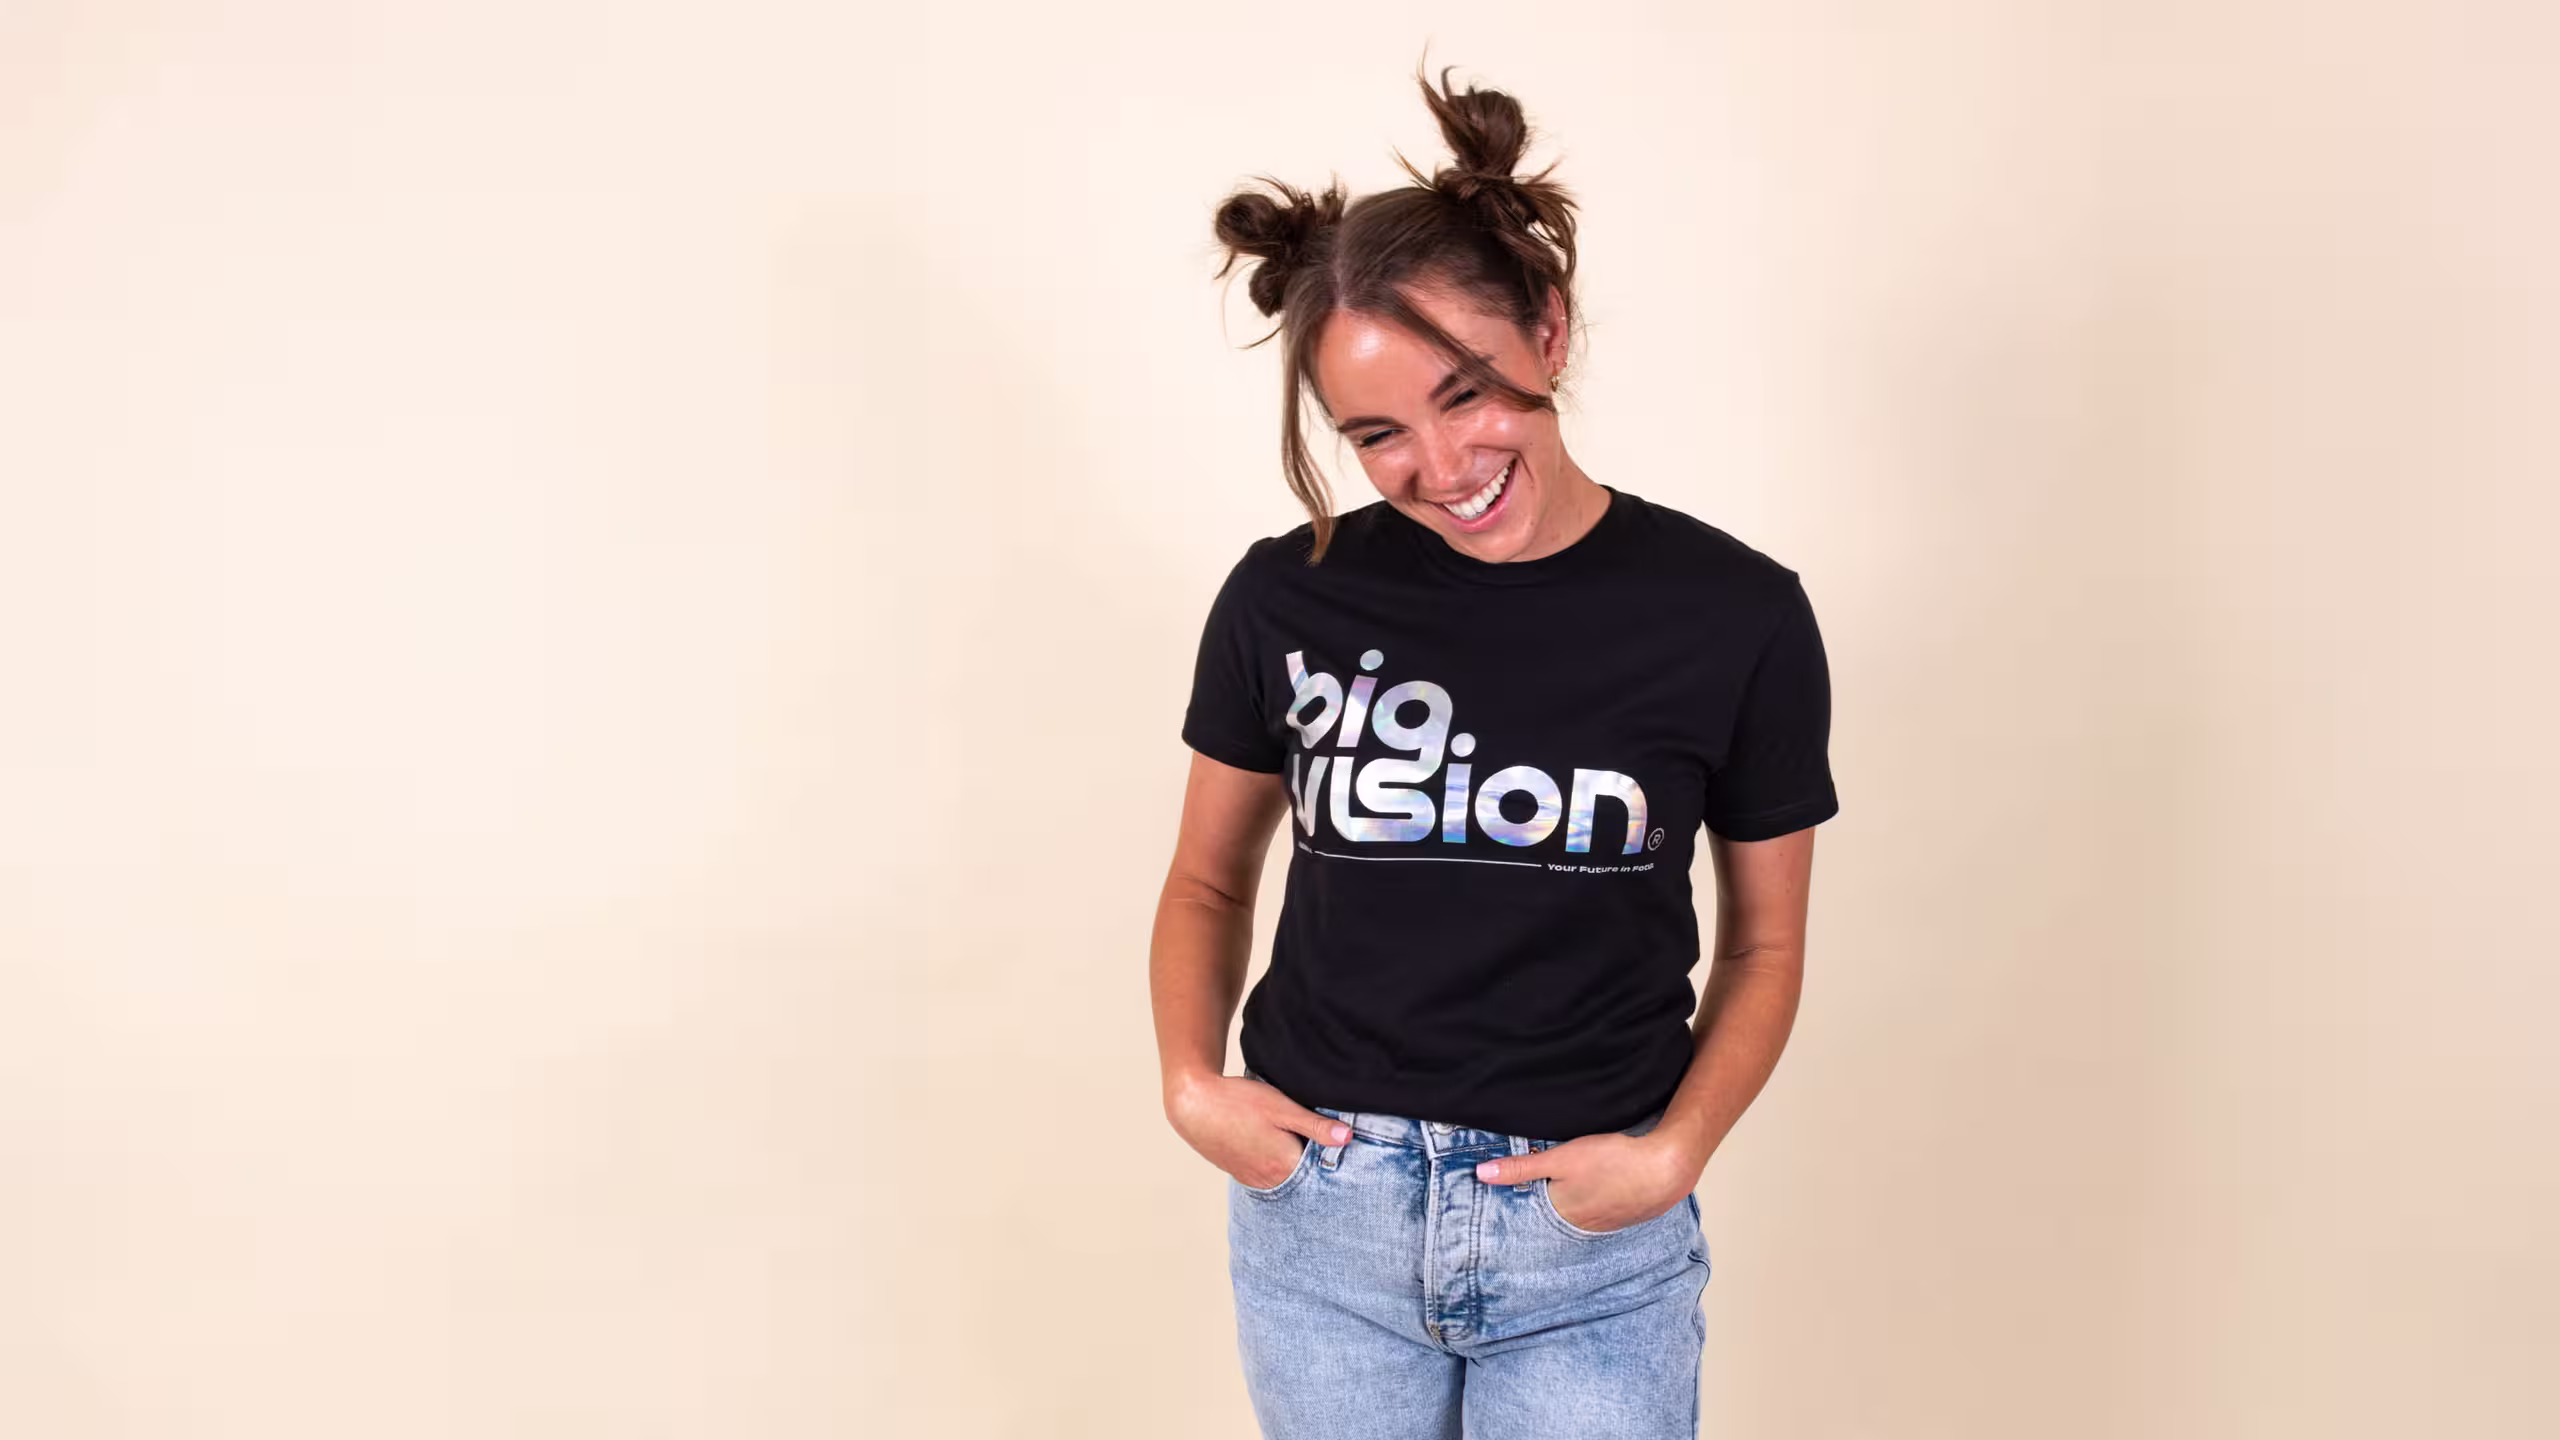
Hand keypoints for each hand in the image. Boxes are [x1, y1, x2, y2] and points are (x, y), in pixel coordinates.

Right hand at [1165, 1069, 1352, 1189]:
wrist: (1193, 1104)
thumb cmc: (1238, 1102)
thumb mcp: (1282, 1108)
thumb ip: (1316, 1126)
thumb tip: (1348, 1138)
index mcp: (1285, 1166)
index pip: (1321, 1169)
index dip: (1330, 1153)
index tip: (1334, 1139)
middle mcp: (1269, 1181)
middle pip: (1304, 1176)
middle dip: (1313, 1160)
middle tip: (1313, 1136)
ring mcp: (1253, 1179)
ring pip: (1285, 1176)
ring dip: (1292, 1161)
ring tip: (1290, 1138)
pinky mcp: (1240, 1172)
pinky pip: (1267, 1174)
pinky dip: (1275, 1163)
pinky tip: (1271, 1143)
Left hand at [1475, 1133, 1697, 1234]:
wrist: (1666, 1170)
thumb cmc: (1612, 1163)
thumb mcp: (1560, 1159)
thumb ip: (1522, 1167)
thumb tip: (1482, 1174)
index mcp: (1562, 1214)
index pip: (1531, 1217)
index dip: (1518, 1209)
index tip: (1501, 1210)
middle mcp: (1582, 1226)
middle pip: (1554, 1217)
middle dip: (1543, 1208)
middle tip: (1531, 1199)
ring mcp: (1606, 1223)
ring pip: (1577, 1215)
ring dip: (1569, 1205)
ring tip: (1564, 1193)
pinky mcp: (1625, 1214)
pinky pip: (1600, 1212)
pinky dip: (1593, 1203)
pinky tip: (1596, 1190)